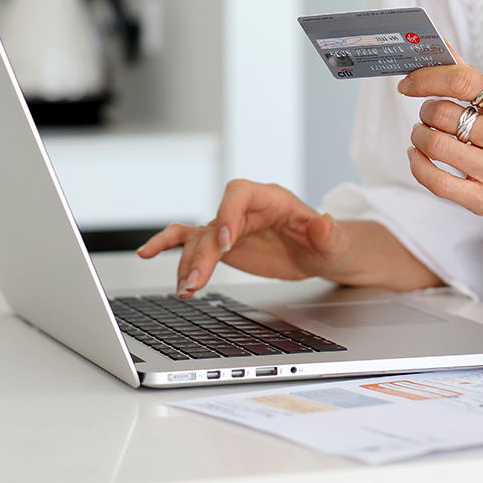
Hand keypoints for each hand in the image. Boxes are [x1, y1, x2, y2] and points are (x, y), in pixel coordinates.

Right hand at [136, 180, 352, 298]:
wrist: (318, 254)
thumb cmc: (327, 243)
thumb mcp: (333, 241)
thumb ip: (327, 233)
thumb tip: (324, 222)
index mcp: (270, 199)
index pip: (239, 194)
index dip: (227, 214)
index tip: (225, 243)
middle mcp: (244, 210)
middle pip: (214, 224)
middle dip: (204, 254)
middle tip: (197, 281)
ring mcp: (230, 227)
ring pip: (199, 238)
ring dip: (188, 262)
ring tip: (185, 288)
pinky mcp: (222, 244)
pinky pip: (192, 242)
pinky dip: (170, 249)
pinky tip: (148, 254)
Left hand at [401, 63, 482, 225]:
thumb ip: (477, 79)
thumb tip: (442, 49)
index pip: (464, 82)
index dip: (428, 78)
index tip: (410, 82)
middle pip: (445, 115)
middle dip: (426, 110)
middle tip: (428, 112)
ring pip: (435, 146)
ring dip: (419, 135)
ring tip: (424, 132)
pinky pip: (436, 181)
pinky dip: (417, 164)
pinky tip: (418, 155)